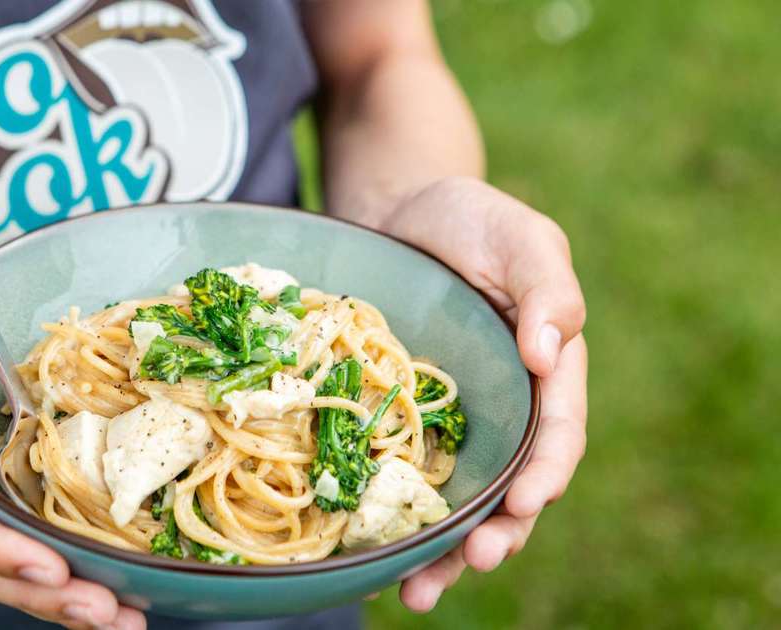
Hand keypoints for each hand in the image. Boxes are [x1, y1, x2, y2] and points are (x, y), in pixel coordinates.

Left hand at [376, 177, 588, 611]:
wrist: (396, 213)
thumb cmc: (468, 219)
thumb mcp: (518, 237)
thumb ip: (547, 287)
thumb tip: (550, 351)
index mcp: (546, 370)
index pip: (557, 433)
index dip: (545, 472)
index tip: (524, 502)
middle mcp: (504, 407)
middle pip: (511, 485)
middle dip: (498, 532)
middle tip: (473, 562)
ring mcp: (455, 420)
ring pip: (459, 499)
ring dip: (444, 549)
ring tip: (419, 591)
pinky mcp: (404, 422)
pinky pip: (406, 478)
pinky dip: (396, 520)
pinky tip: (374, 559)